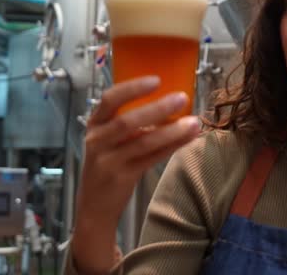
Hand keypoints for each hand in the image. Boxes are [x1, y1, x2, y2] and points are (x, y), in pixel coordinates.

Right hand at [71, 76, 199, 272]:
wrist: (93, 206)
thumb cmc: (108, 163)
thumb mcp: (110, 138)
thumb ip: (131, 122)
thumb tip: (171, 102)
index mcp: (95, 124)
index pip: (109, 99)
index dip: (132, 88)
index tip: (156, 80)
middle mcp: (98, 141)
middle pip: (127, 121)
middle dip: (157, 108)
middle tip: (182, 97)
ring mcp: (108, 161)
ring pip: (143, 142)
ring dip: (171, 131)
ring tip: (193, 122)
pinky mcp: (122, 178)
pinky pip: (151, 159)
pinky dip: (172, 146)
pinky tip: (189, 138)